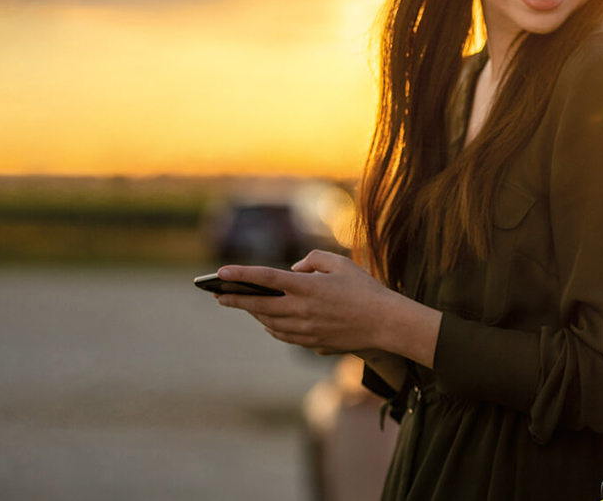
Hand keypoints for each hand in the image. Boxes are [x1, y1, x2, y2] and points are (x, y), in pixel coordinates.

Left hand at [216, 249, 398, 354]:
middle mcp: (302, 310)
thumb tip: (293, 270)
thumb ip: (312, 260)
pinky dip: (271, 327)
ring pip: (269, 322)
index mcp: (307, 287)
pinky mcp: (313, 343)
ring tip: (239, 304)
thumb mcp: (340, 263)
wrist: (385, 323)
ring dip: (252, 313)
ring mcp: (306, 330)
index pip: (266, 279)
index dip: (241, 275)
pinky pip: (284, 335)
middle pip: (259, 305)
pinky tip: (266, 321)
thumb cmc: (364, 289)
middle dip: (235, 299)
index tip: (220, 272)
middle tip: (217, 294)